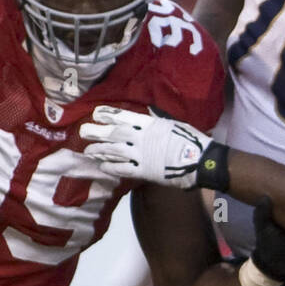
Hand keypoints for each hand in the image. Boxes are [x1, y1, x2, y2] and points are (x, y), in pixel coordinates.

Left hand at [82, 105, 210, 188]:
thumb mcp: (172, 124)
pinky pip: (124, 169)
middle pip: (114, 134)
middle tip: (83, 131)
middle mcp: (141, 138)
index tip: (96, 113)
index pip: (123, 117)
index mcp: (148, 124)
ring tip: (88, 151)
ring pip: (114, 151)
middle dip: (97, 132)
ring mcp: (141, 155)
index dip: (108, 115)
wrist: (201, 161)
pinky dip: (112, 168)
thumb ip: (156, 120)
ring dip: (100, 150)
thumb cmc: (192, 140)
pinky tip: (103, 167)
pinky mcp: (145, 172)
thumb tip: (147, 114)